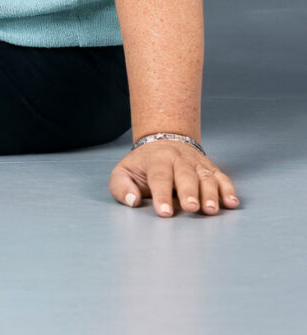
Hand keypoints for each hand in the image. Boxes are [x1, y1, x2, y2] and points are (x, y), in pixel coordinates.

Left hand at [109, 140, 240, 215]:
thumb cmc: (143, 165)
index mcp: (156, 159)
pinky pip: (222, 177)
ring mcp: (196, 163)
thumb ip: (121, 187)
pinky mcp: (210, 168)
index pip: (159, 177)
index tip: (164, 212)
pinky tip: (232, 203)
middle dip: (189, 192)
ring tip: (211, 210)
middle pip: (185, 175)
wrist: (163, 140)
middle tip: (191, 208)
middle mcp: (178, 159)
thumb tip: (131, 201)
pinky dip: (228, 190)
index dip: (161, 194)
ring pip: (205, 176)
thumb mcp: (123, 172)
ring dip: (210, 193)